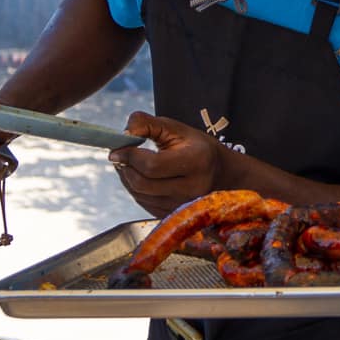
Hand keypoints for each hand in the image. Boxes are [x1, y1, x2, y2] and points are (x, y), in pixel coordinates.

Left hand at [112, 112, 235, 215]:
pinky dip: (135, 190)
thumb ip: (148, 123)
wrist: (221, 174)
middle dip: (125, 168)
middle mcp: (193, 187)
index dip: (130, 156)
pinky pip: (145, 204)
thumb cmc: (196, 147)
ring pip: (141, 196)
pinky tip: (138, 177)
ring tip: (128, 164)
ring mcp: (185, 205)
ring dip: (127, 179)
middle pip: (144, 184)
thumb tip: (124, 132)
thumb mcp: (176, 128)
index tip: (118, 149)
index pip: (152, 165)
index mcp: (196, 161)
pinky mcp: (176, 215)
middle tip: (119, 156)